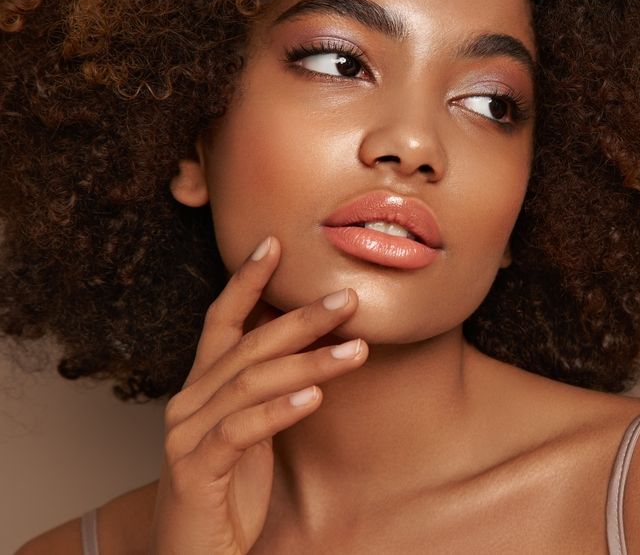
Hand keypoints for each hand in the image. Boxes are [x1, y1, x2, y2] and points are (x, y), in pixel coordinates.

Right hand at [150, 236, 366, 553]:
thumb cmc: (228, 490)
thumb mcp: (252, 431)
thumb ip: (270, 390)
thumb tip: (316, 345)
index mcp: (201, 388)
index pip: (221, 322)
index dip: (246, 282)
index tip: (276, 244)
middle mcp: (187, 403)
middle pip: (246, 346)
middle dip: (299, 318)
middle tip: (348, 299)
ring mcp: (186, 437)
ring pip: (249, 383)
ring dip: (307, 363)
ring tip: (356, 349)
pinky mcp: (196, 472)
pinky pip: (240, 431)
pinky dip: (279, 410)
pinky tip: (316, 398)